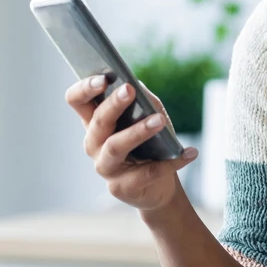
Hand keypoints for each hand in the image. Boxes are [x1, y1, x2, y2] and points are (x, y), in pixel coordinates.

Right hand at [65, 75, 197, 213]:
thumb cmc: (151, 144)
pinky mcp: (121, 187)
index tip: (102, 79)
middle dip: (113, 104)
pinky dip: (171, 162)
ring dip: (138, 131)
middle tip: (129, 89)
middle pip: (98, 122)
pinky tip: (189, 153)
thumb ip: (142, 100)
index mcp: (95, 122)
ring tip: (160, 120)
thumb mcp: (148, 116)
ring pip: (115, 146)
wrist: (159, 186)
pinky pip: (147, 172)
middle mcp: (94, 144)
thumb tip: (136, 84)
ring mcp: (105, 167)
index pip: (76, 101)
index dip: (84, 89)